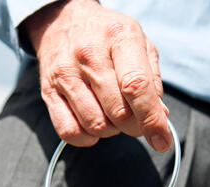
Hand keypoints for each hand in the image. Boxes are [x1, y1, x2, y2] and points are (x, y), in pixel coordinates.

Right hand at [24, 0, 171, 150]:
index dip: (151, 119)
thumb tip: (159, 117)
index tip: (161, 141)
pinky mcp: (48, 93)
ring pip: (95, 125)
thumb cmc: (106, 38)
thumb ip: (152, 80)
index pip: (137, 86)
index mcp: (119, 37)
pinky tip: (92, 125)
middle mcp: (89, 55)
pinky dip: (85, 138)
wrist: (62, 22)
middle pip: (118, 112)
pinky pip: (69, 132)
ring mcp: (66, 75)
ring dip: (110, 131)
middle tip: (134, 120)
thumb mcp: (139, 43)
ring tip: (111, 114)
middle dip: (133, 127)